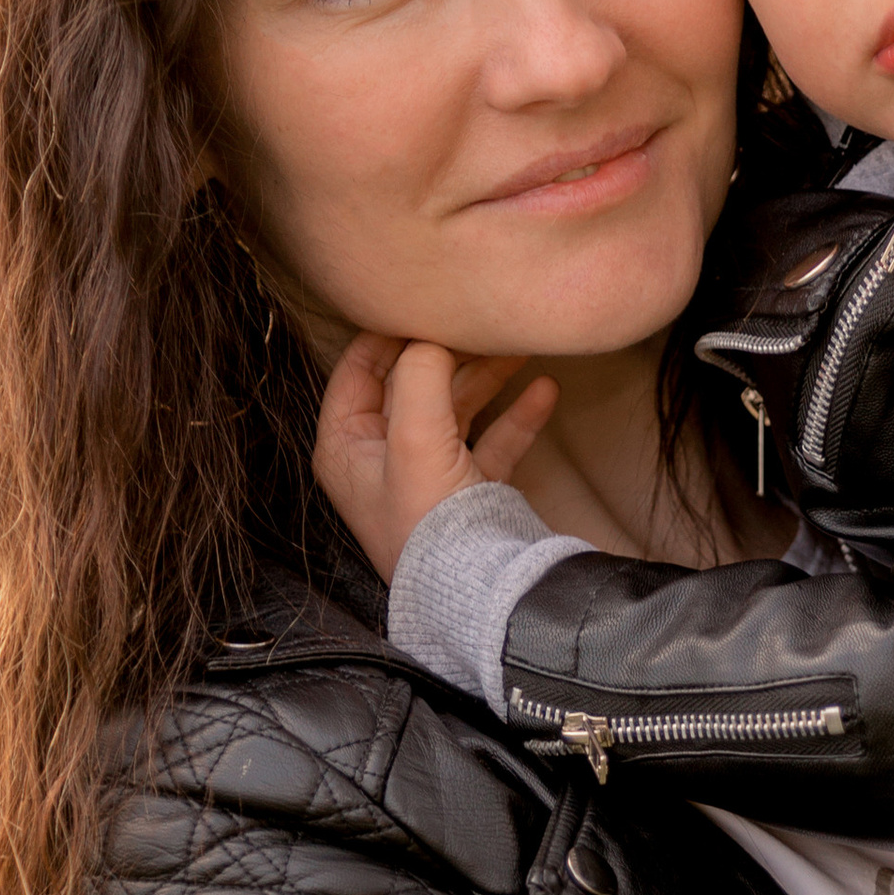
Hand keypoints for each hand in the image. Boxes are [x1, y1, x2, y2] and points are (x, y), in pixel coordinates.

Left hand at [313, 333, 558, 581]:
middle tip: (481, 320)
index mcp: (348, 446)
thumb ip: (420, 373)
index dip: (389, 333)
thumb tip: (432, 336)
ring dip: (489, 376)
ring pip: (457, 408)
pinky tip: (545, 390)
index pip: (358, 369)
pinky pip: (494, 441)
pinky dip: (517, 415)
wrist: (479, 591)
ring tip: (522, 346)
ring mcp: (427, 476)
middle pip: (413, 384)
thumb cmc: (432, 524)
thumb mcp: (415, 435)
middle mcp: (382, 460)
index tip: (425, 304)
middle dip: (450, 350)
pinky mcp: (470, 492)